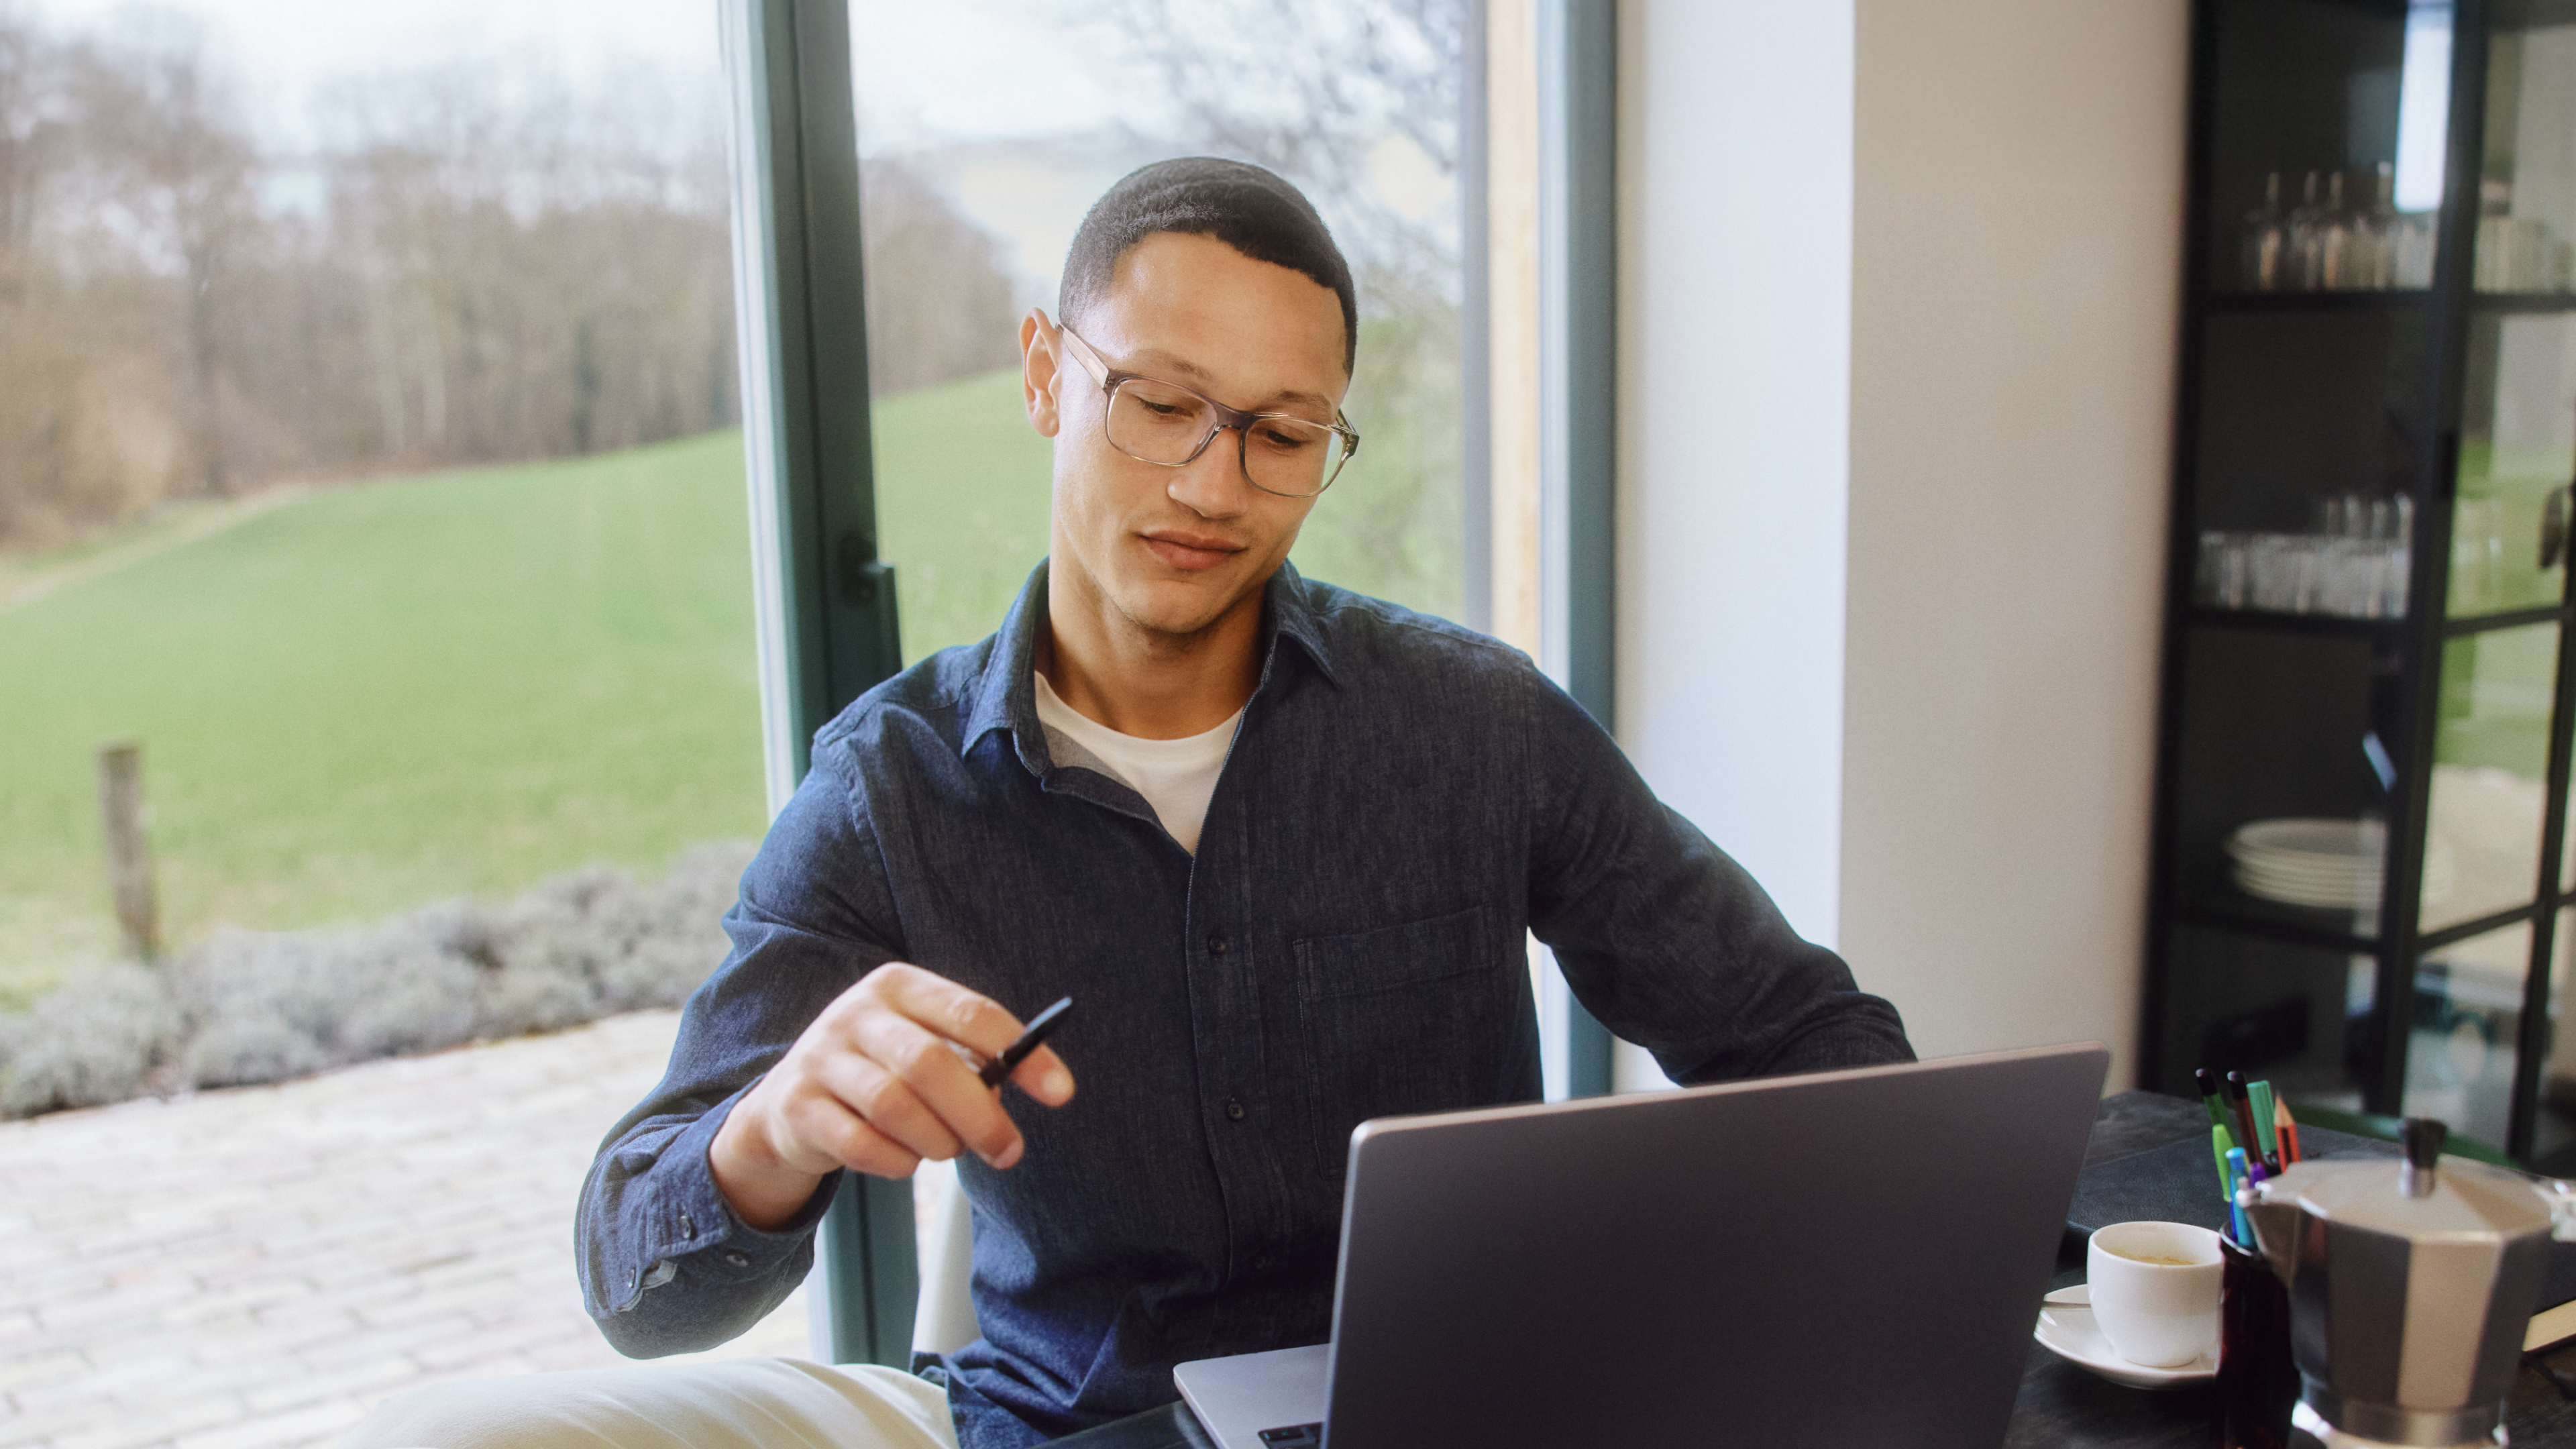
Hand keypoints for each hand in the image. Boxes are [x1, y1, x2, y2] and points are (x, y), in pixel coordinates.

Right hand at [709, 963, 1076, 1229]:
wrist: (788, 1105)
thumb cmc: (880, 1073)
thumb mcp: (923, 1049)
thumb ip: (975, 1062)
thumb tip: (1041, 1085)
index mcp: (899, 985)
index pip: (972, 1013)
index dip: (1023, 1055)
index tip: (1062, 1094)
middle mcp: (856, 1012)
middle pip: (933, 1064)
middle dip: (980, 1116)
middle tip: (1008, 1150)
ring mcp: (820, 1057)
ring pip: (895, 1106)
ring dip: (936, 1141)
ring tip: (946, 1150)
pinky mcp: (796, 1105)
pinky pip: (861, 1144)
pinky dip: (897, 1163)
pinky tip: (905, 1161)